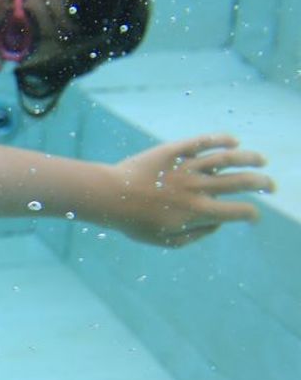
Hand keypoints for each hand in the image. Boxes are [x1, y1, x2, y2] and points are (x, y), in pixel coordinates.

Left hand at [112, 134, 273, 246]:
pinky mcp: (173, 151)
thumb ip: (196, 235)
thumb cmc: (135, 223)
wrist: (108, 196)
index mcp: (198, 212)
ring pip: (227, 158)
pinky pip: (201, 142)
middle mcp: (198, 188)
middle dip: (262, 183)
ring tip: (261, 160)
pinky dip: (220, 139)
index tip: (253, 216)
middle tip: (270, 185)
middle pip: (241, 182)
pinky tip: (232, 141)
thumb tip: (217, 224)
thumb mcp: (166, 241)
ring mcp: (186, 167)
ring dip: (249, 158)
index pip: (238, 212)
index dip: (252, 215)